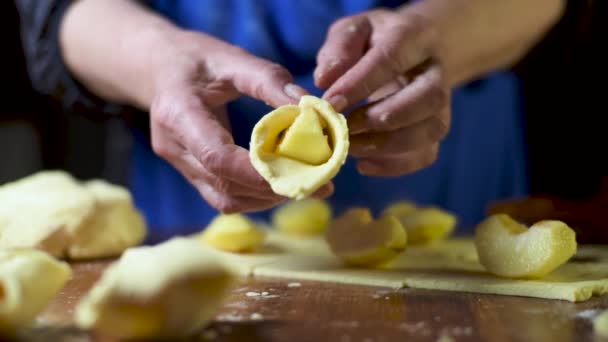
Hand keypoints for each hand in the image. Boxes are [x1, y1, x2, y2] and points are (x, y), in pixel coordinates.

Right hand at [150, 32, 332, 212]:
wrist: (159, 68)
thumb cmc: (197, 59)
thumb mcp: (232, 58)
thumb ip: (269, 80)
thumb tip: (309, 107)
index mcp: (178, 113)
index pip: (217, 157)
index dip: (259, 173)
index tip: (303, 173)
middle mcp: (174, 146)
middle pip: (225, 185)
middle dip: (274, 190)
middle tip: (320, 184)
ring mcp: (179, 164)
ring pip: (225, 199)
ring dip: (267, 198)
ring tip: (306, 185)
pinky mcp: (189, 173)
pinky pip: (223, 195)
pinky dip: (255, 196)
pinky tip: (281, 183)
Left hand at [315, 9, 450, 176]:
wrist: (411, 53)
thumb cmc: (374, 42)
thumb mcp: (353, 31)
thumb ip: (339, 49)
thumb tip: (325, 79)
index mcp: (414, 36)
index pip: (392, 58)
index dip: (360, 83)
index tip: (330, 102)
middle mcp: (436, 72)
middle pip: (429, 97)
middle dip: (383, 117)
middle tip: (344, 126)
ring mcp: (442, 104)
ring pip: (431, 130)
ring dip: (388, 145)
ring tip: (349, 147)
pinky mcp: (435, 129)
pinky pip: (426, 154)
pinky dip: (394, 166)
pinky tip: (363, 163)